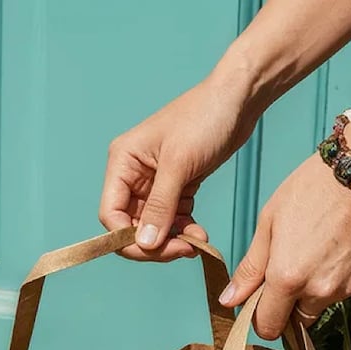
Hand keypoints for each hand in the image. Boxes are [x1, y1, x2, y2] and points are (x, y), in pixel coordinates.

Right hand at [100, 81, 255, 260]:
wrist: (239, 98)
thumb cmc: (205, 117)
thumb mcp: (180, 163)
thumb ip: (160, 206)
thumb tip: (144, 243)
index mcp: (122, 162)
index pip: (110, 214)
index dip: (127, 238)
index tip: (155, 250)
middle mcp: (133, 174)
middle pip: (129, 225)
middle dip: (154, 243)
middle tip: (182, 250)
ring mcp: (155, 182)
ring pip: (152, 226)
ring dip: (172, 240)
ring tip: (196, 243)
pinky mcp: (177, 186)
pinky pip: (172, 219)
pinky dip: (184, 230)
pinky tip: (199, 235)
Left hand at [221, 155, 350, 338]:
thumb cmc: (312, 189)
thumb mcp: (269, 223)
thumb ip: (250, 268)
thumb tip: (229, 301)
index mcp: (288, 278)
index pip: (268, 327)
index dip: (260, 318)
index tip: (261, 299)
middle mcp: (320, 291)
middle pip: (296, 320)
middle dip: (288, 304)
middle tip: (290, 269)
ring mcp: (348, 288)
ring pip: (321, 305)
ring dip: (314, 290)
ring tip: (317, 249)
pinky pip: (345, 291)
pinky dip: (337, 278)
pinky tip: (339, 247)